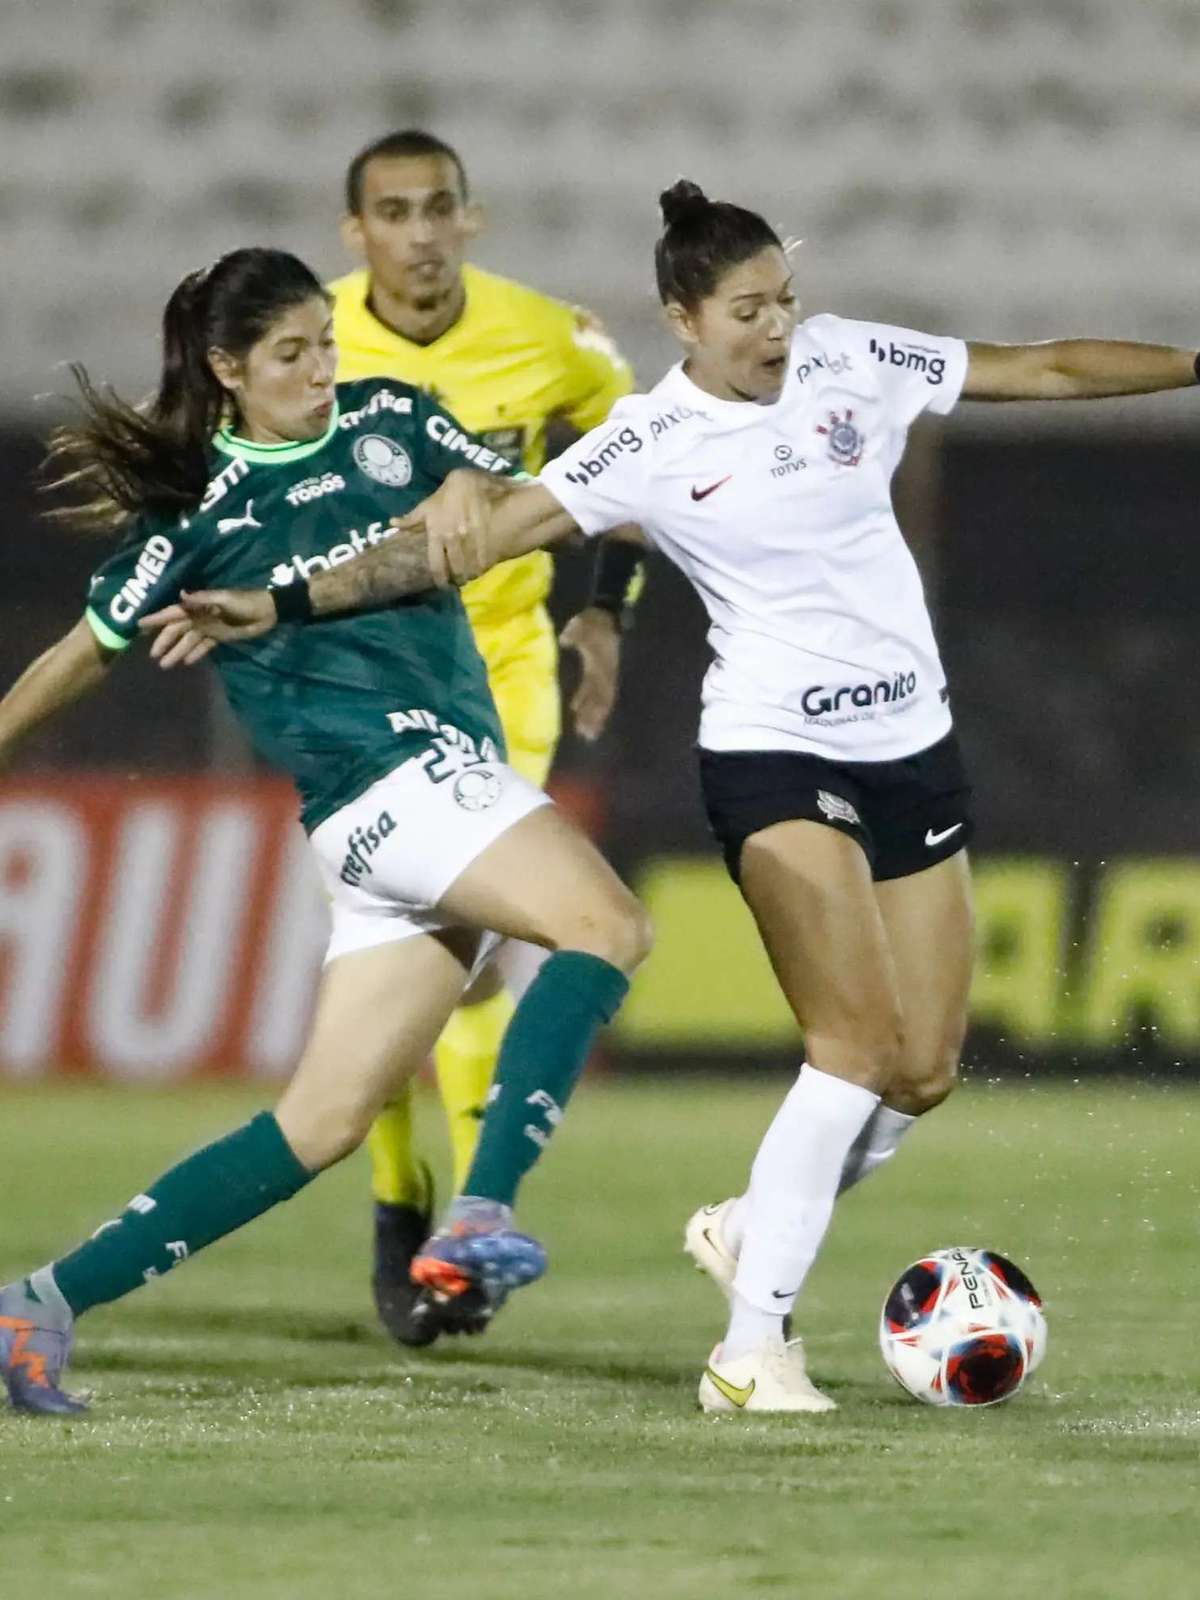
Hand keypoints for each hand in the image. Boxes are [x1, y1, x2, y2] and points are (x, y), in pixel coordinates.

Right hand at [139, 588, 277, 666]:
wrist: (268, 611)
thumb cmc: (246, 602)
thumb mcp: (224, 599)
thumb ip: (202, 599)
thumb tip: (181, 595)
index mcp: (199, 605)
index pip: (173, 613)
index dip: (157, 619)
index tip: (139, 625)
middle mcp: (200, 616)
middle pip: (178, 630)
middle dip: (165, 641)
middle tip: (152, 655)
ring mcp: (209, 627)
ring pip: (188, 640)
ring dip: (177, 651)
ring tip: (165, 665)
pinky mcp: (220, 636)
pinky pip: (204, 646)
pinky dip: (195, 653)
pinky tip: (185, 662)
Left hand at [392, 469, 493, 586]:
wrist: (474, 481)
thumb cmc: (450, 490)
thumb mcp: (430, 502)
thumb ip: (413, 517)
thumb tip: (393, 523)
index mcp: (437, 533)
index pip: (436, 565)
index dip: (440, 579)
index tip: (442, 585)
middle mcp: (452, 540)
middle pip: (455, 570)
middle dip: (457, 580)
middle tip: (458, 583)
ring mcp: (471, 540)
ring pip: (470, 567)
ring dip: (470, 575)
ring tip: (470, 577)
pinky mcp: (487, 537)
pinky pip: (485, 560)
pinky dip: (483, 567)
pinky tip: (482, 568)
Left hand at [559, 607, 621, 740]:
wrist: (607, 615)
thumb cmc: (594, 622)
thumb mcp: (583, 624)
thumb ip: (575, 634)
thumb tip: (565, 640)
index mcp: (601, 665)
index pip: (597, 689)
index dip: (592, 706)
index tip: (586, 720)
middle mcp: (604, 673)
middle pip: (600, 700)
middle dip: (594, 718)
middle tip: (587, 735)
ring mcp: (603, 673)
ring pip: (599, 698)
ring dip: (593, 714)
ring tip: (586, 731)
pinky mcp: (599, 671)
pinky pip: (594, 690)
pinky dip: (586, 701)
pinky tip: (576, 709)